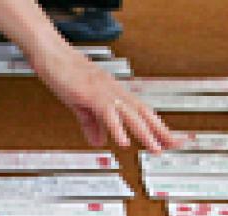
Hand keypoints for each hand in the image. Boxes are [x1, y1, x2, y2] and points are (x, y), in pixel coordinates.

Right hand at [34, 48, 178, 151]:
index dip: (157, 126)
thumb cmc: (65, 75)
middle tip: (175, 145)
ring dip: (144, 132)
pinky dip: (117, 128)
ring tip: (154, 148)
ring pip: (130, 114)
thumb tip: (99, 141)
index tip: (169, 139)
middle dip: (160, 130)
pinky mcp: (91, 94)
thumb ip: (91, 124)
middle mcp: (114, 91)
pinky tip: (123, 141)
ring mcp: (104, 91)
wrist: (52, 55)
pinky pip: (107, 113)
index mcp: (114, 93)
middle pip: (144, 112)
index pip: (142, 111)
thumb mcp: (80, 105)